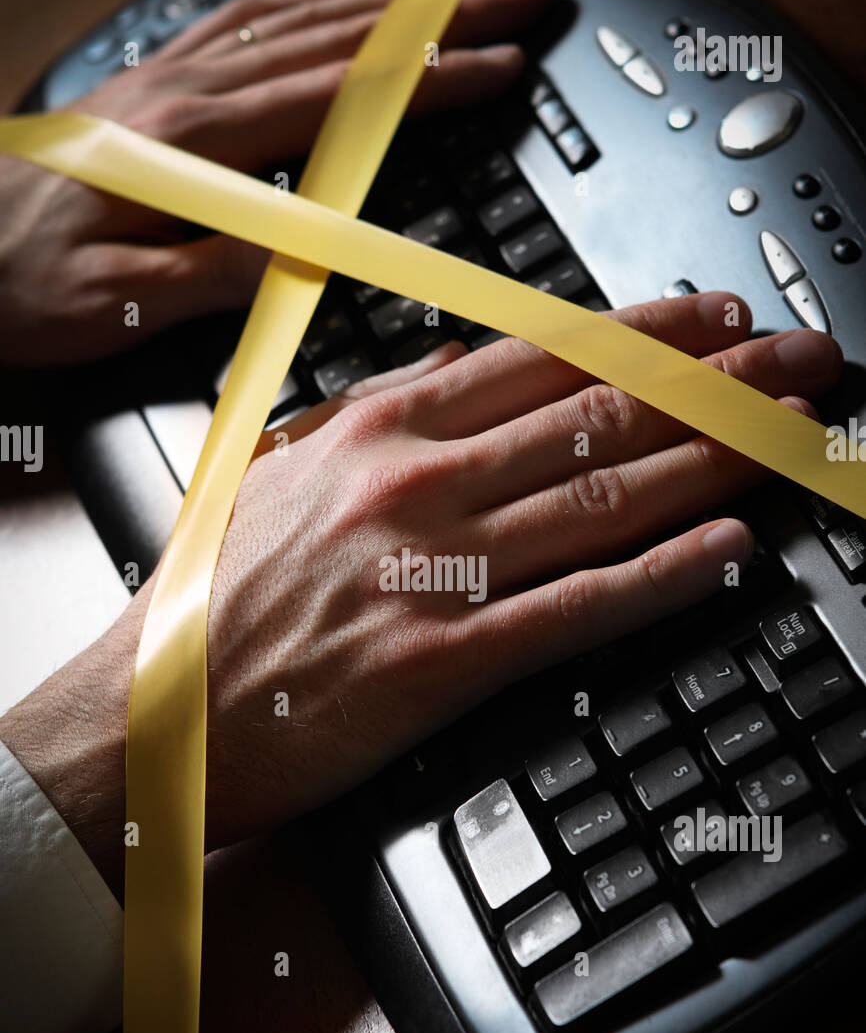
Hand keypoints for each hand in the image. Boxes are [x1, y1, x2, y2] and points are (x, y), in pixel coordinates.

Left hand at [0, 0, 547, 364]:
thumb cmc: (20, 285)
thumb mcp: (123, 304)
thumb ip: (222, 269)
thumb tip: (317, 248)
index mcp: (187, 146)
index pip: (337, 98)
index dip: (428, 79)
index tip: (498, 65)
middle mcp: (182, 92)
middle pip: (335, 36)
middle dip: (438, 15)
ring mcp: (166, 78)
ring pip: (295, 12)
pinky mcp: (150, 85)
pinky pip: (244, 18)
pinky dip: (309, 0)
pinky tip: (341, 0)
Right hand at [1, 292, 840, 898]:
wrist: (152, 716)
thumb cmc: (208, 602)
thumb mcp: (277, 471)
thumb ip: (372, 418)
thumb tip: (455, 375)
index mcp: (376, 432)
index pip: (541, 360)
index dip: (648, 335)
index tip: (717, 316)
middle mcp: (414, 486)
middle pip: (596, 418)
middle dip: (717, 383)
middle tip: (799, 363)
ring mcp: (433, 573)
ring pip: (604, 499)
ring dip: (715, 462)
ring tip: (790, 436)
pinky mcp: (444, 663)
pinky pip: (576, 607)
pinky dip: (664, 575)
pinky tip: (730, 553)